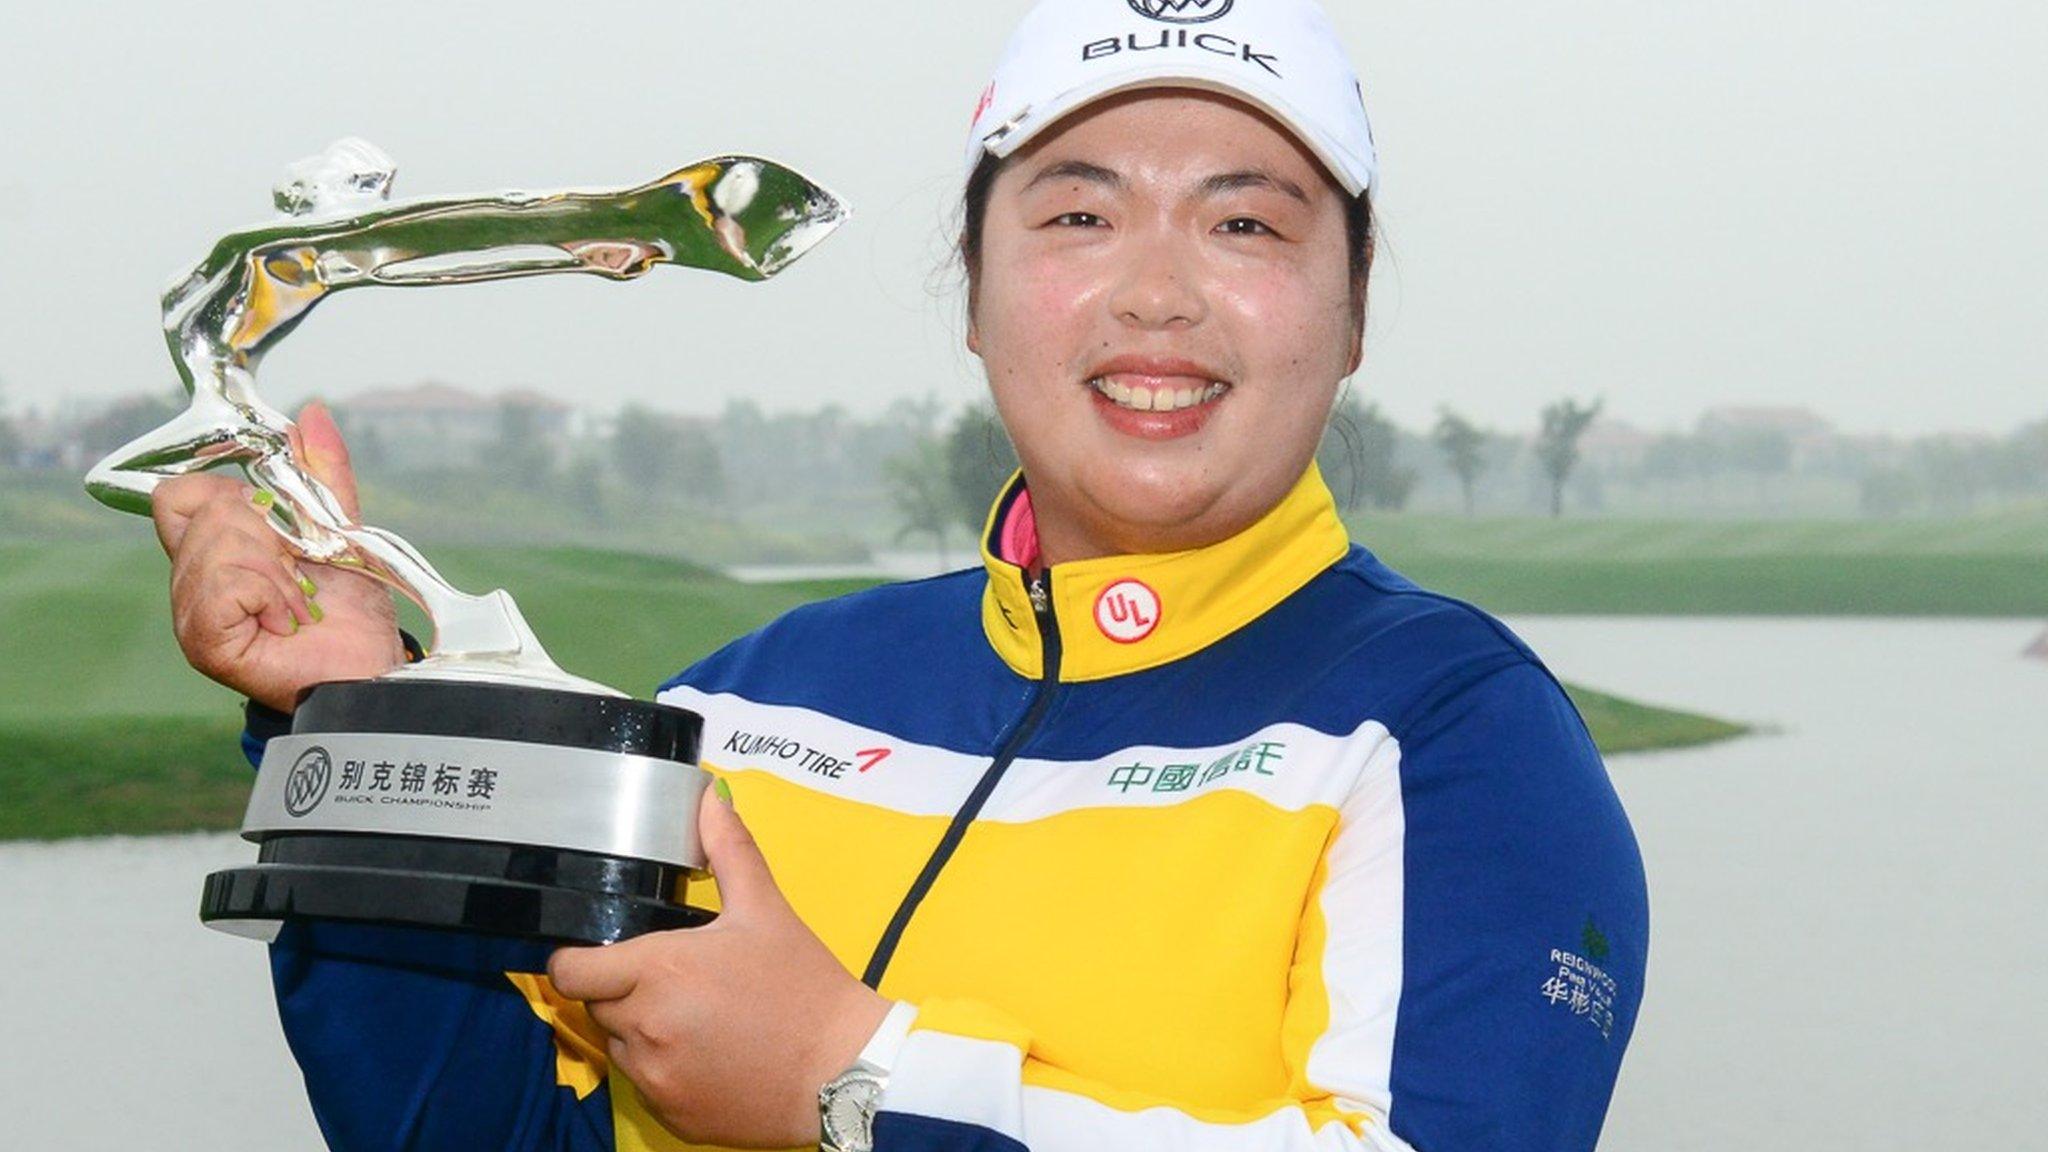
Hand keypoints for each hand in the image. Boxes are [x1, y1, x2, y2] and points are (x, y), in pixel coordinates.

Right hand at [152, 401, 406, 711]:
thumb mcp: (341, 527)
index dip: (229, 492)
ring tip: (296, 601)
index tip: (277, 524)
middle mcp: (191, 580)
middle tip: (297, 571)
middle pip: (208, 509)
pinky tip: (288, 620)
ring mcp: (191, 612)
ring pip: (219, 543)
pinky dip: (270, 593)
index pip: (179, 492)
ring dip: (277, 569)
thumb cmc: (351, 609)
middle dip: (270, 533)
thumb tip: (311, 412)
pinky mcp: (203, 640)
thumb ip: (322, 472)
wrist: (373, 667)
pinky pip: (227, 582)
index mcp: (211, 550)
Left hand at [549, 785, 892, 1148]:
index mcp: (658, 970)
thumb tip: (710, 797)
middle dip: (624, 991)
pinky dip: (665, 1071)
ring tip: (698, 1019)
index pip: (570, 971)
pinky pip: (646, 1086)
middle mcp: (645, 1027)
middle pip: (598, 1006)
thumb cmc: (804, 985)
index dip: (578, 960)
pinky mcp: (671, 1116)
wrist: (843, 1069)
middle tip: (677, 982)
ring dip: (642, 1032)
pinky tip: (709, 1055)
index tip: (602, 954)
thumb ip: (728, 850)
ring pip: (620, 1048)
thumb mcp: (766, 909)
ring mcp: (655, 1078)